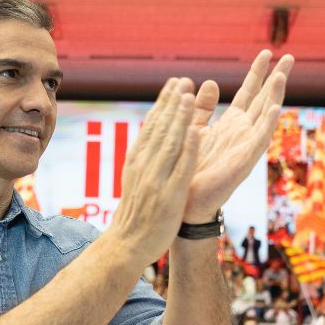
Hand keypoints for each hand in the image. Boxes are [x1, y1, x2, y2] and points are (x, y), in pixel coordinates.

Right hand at [104, 77, 202, 262]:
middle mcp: (144, 165)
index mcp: (137, 159)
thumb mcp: (137, 178)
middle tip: (183, 80)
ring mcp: (156, 180)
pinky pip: (181, 168)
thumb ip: (147, 155)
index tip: (175, 83)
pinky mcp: (169, 195)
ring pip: (169, 143)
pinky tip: (197, 132)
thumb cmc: (136, 212)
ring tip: (189, 96)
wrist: (126, 244)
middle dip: (172, 103)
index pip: (152, 125)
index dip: (164, 103)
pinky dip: (188, 149)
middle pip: (160, 128)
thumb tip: (154, 133)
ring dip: (180, 118)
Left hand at [182, 50, 292, 221]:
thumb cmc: (191, 169)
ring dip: (275, 96)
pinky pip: (259, 140)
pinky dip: (269, 124)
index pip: (249, 93)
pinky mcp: (243, 162)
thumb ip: (203, 107)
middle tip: (290, 55)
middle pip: (264, 100)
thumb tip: (213, 82)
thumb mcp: (195, 129)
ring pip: (266, 117)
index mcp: (232, 125)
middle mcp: (243, 133)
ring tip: (282, 75)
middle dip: (276, 78)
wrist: (186, 202)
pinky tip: (277, 108)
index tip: (266, 52)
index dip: (258, 73)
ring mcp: (246, 147)